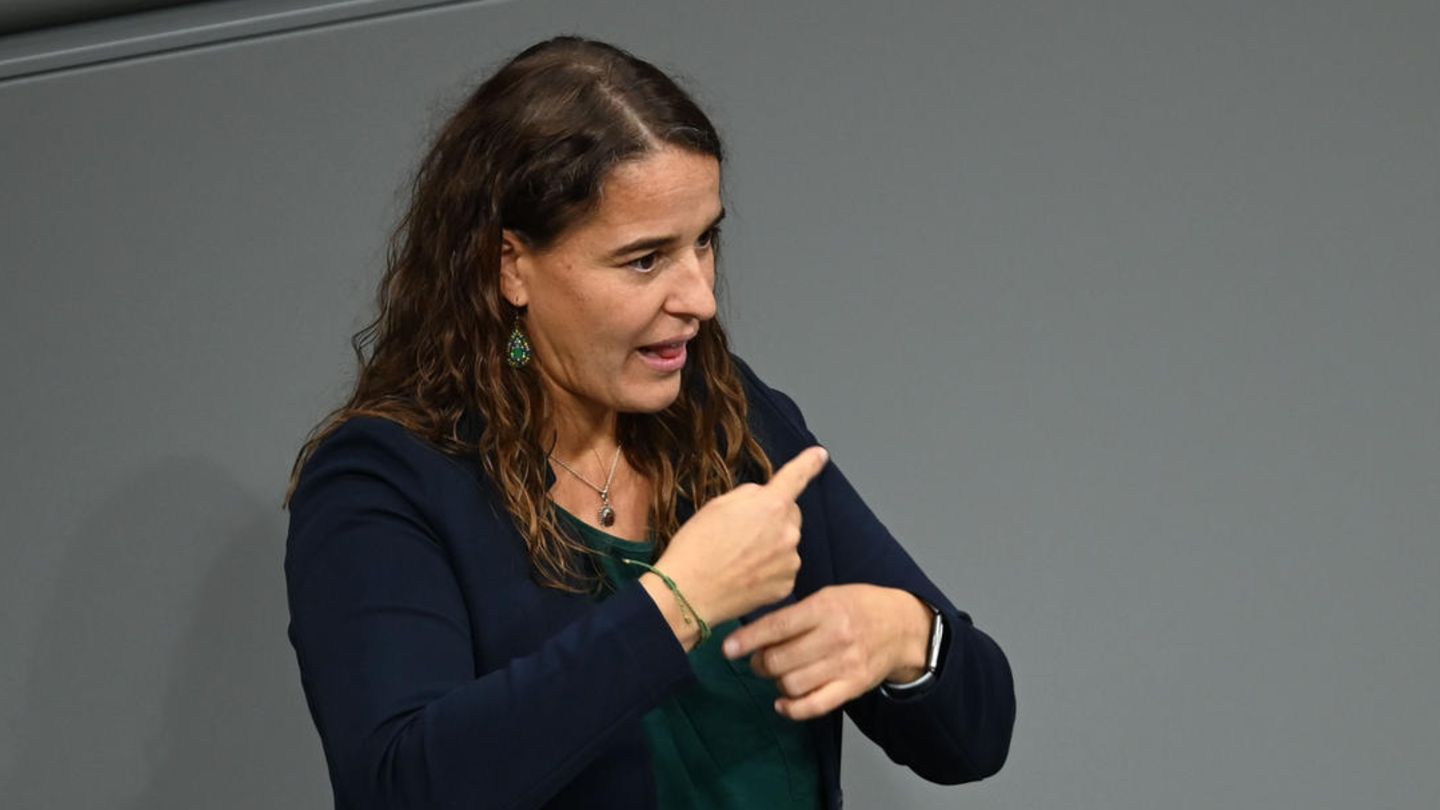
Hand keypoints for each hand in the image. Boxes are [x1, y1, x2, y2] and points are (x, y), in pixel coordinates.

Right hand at [650, 446, 829, 635]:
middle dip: (773, 518)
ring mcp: (790, 561)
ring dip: (771, 545)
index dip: (809, 463)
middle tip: (742, 532)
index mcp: (770, 505)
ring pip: (786, 543)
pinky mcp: (786, 585)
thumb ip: (749, 495)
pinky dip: (770, 569)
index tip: (820, 455)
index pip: (796, 477)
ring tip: (739, 558)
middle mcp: (788, 532)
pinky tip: (747, 574)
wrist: (688, 594)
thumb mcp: (717, 505)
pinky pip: (783, 568)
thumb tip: (763, 498)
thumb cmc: (696, 547)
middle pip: (790, 515)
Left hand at [721, 584, 933, 719]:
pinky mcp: (852, 687)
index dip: (747, 640)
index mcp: (825, 608)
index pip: (777, 626)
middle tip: (757, 660)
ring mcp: (844, 665)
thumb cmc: (856, 606)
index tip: (727, 649)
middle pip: (779, 661)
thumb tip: (753, 633)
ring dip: (775, 683)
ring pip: (792, 684)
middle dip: (758, 664)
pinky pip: (814, 706)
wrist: (901, 626)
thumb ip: (794, 613)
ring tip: (776, 674)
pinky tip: (782, 703)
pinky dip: (792, 709)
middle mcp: (834, 637)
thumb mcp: (827, 596)